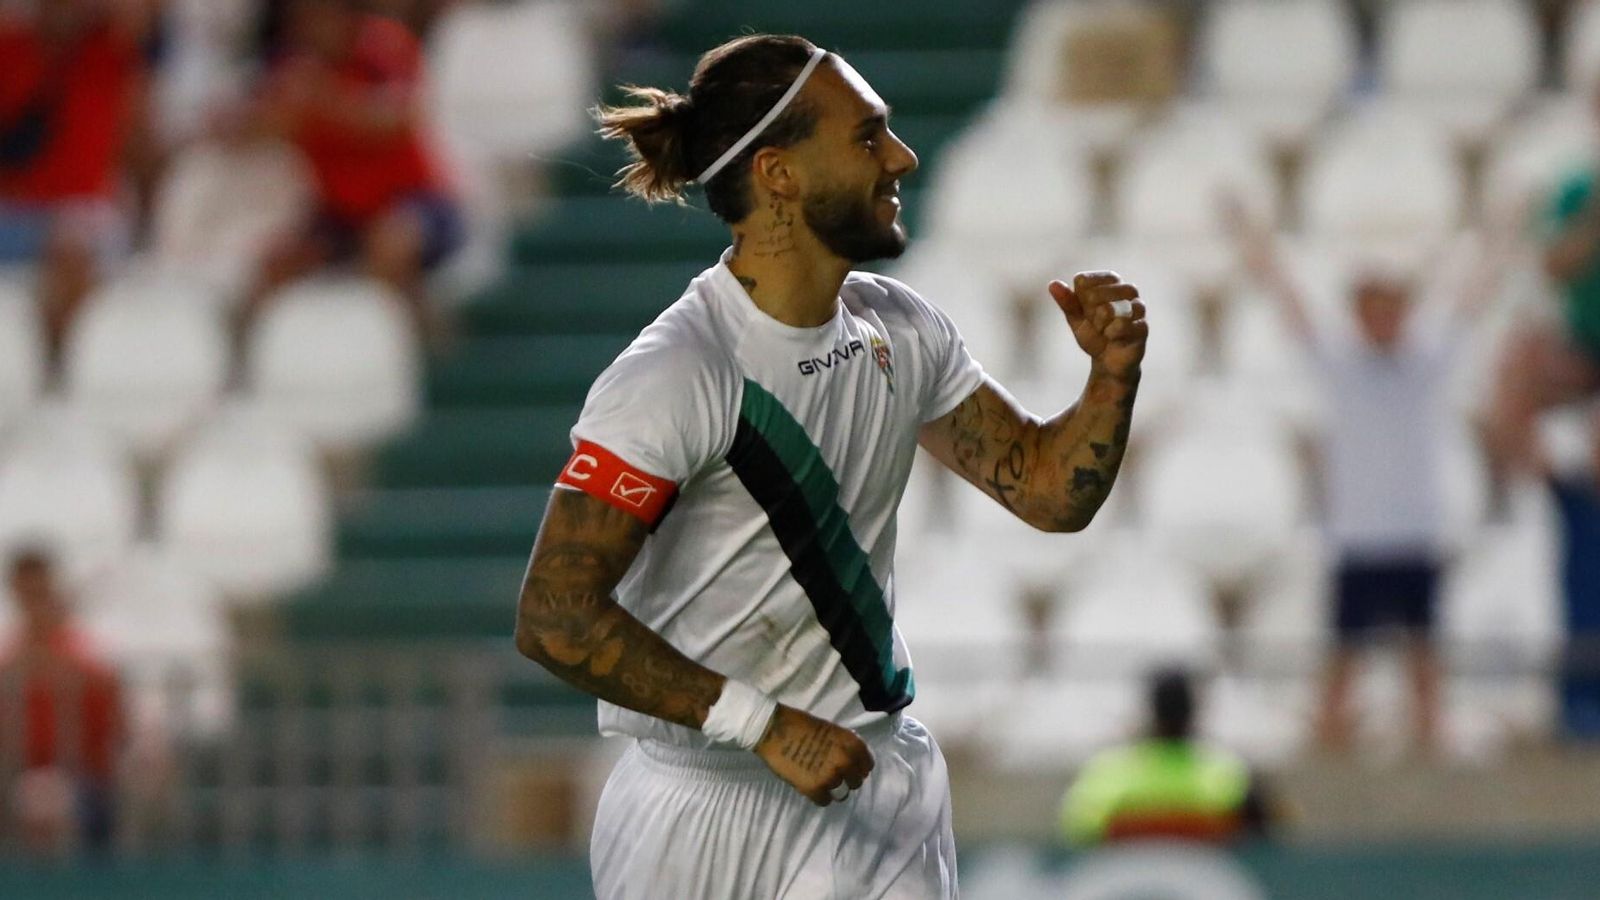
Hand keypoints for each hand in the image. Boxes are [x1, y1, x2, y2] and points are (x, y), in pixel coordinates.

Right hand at [753, 705, 873, 806]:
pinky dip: (818, 796)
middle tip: (831, 775)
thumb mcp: (831, 730)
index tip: (848, 769)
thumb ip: (844, 746)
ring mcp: (831, 776)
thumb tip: (852, 761)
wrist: (775, 729)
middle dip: (845, 780)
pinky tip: (810, 787)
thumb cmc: (801, 725)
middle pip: (855, 783)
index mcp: (852, 744)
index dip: (857, 768)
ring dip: (832, 789)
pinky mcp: (815, 789)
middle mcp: (846, 761)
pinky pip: (824, 801)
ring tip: (819, 781)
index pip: (867, 766)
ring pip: (841, 794)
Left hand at [1050, 271, 1146, 380]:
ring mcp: (1138, 307)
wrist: (1109, 361)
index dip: (1079, 300)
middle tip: (1095, 323)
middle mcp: (1127, 290)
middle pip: (1098, 293)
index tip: (1085, 311)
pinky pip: (1125, 324)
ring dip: (1101, 322)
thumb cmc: (1094, 334)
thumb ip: (1067, 302)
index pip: (1084, 281)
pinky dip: (1112, 333)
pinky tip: (1111, 337)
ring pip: (1113, 307)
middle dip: (1090, 313)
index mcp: (1109, 282)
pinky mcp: (1143, 326)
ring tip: (1102, 331)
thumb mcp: (1076, 319)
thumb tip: (1052, 284)